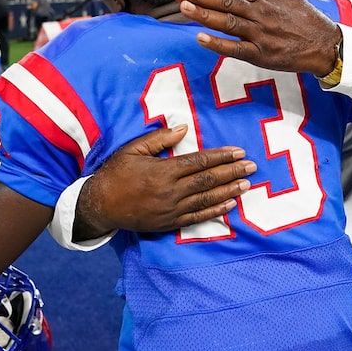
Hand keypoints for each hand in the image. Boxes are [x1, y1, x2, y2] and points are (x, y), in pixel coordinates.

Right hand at [73, 125, 256, 240]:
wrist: (100, 206)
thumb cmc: (116, 173)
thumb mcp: (133, 150)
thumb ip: (160, 139)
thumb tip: (184, 128)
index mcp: (163, 171)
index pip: (200, 162)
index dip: (221, 157)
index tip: (239, 152)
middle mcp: (171, 191)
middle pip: (208, 180)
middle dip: (232, 172)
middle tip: (251, 167)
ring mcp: (172, 209)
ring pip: (206, 199)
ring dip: (229, 191)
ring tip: (246, 184)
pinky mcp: (170, 223)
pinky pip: (198, 217)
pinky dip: (215, 210)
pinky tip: (230, 204)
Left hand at [172, 0, 339, 76]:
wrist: (325, 44)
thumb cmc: (304, 17)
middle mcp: (260, 13)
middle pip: (225, 1)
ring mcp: (261, 34)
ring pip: (228, 22)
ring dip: (205, 15)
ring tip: (184, 7)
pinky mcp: (262, 54)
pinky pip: (236, 49)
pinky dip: (218, 44)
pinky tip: (201, 38)